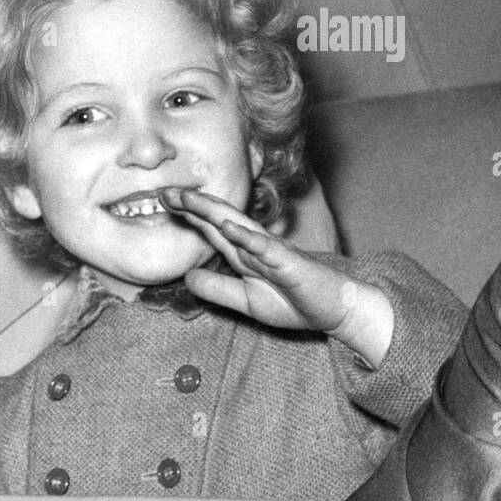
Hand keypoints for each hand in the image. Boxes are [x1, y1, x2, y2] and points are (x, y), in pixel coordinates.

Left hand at [160, 187, 393, 366]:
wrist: (338, 309)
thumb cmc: (297, 302)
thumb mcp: (247, 301)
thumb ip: (218, 289)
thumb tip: (186, 277)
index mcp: (246, 255)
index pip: (212, 230)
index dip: (188, 215)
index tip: (163, 200)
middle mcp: (256, 247)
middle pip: (220, 220)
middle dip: (192, 205)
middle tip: (164, 191)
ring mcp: (273, 252)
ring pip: (239, 227)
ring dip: (213, 212)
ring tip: (189, 199)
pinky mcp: (291, 263)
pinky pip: (268, 249)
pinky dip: (249, 238)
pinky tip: (231, 228)